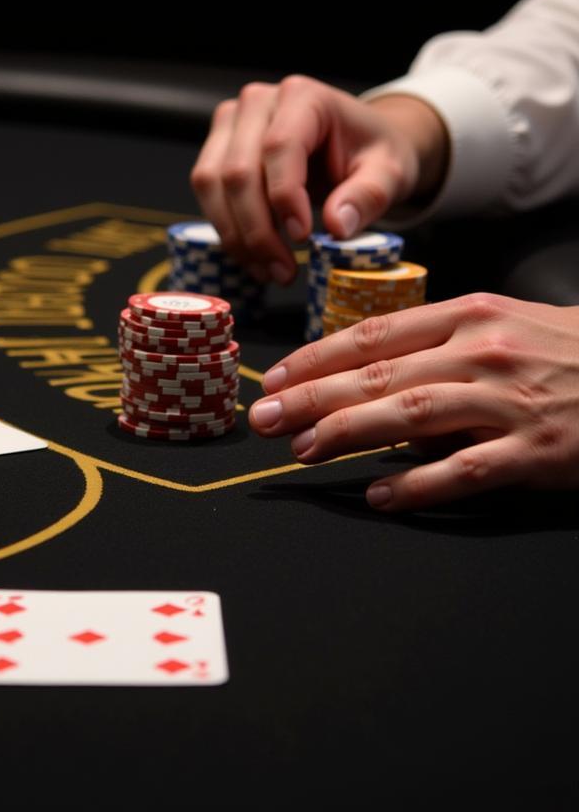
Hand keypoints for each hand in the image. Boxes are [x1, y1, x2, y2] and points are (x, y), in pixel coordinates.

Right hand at [189, 75, 447, 283]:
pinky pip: (208, 194)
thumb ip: (368, 196)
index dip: (284, 196)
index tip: (302, 238)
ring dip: (235, 236)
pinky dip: (227, 230)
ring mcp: (231, 124)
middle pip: (238, 170)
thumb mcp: (389, 172)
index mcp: (303, 96)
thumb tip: (336, 226)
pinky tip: (254, 256)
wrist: (355, 143)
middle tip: (283, 271)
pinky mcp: (216, 148)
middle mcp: (257, 102)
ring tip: (268, 270)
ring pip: (212, 184)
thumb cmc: (370, 152)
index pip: (280, 146)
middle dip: (257, 230)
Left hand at [248, 294, 578, 510]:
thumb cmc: (566, 351)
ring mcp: (511, 400)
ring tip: (303, 449)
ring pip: (411, 414)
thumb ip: (436, 351)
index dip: (316, 359)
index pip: (373, 334)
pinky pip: (466, 470)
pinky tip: (379, 495)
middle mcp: (483, 351)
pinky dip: (417, 484)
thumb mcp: (503, 327)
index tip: (276, 380)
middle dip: (312, 398)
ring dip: (348, 433)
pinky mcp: (539, 449)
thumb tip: (369, 388)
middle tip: (263, 419)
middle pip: (378, 374)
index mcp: (469, 315)